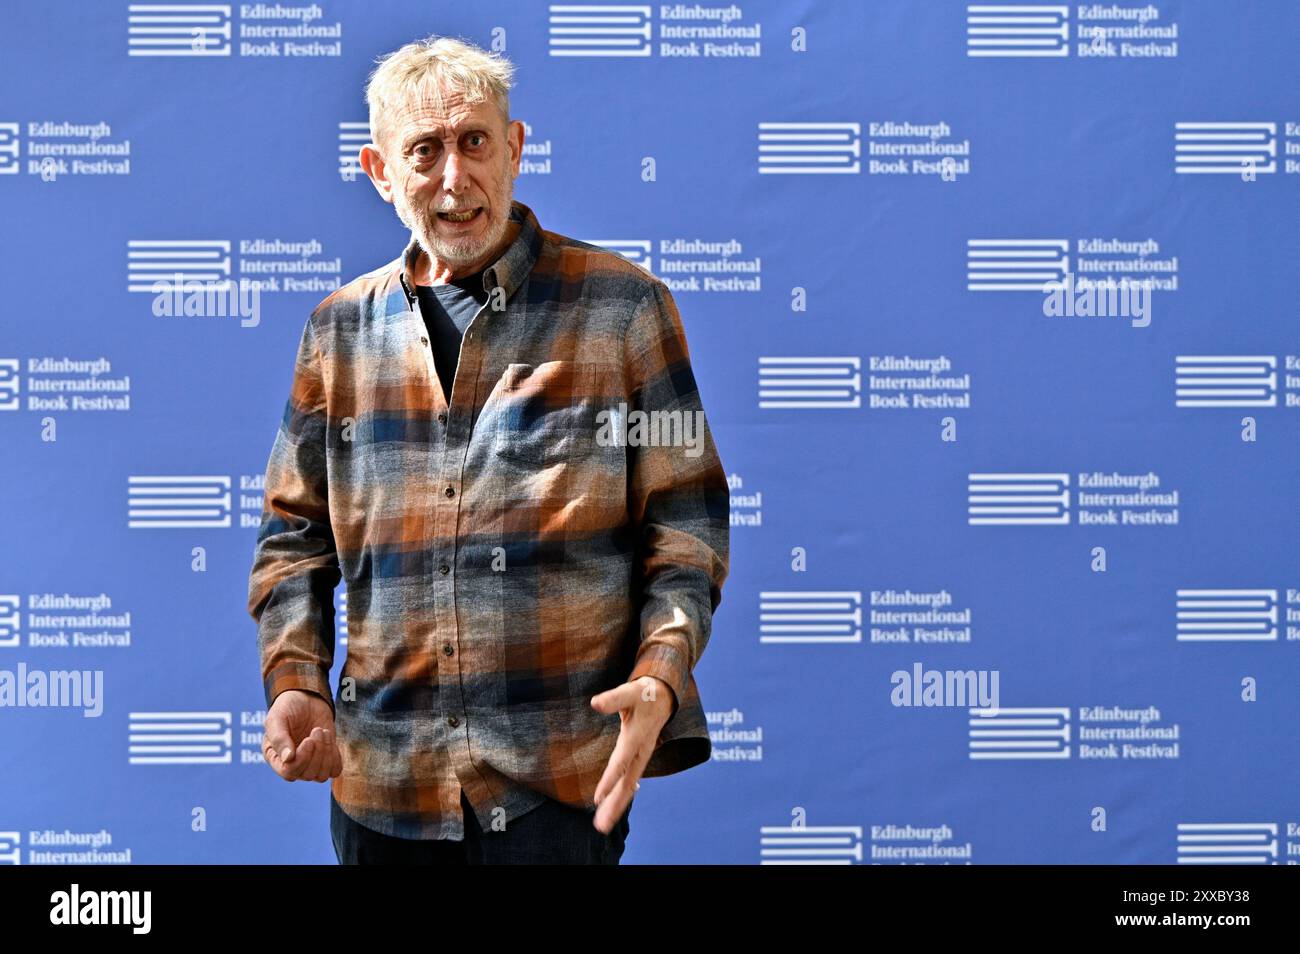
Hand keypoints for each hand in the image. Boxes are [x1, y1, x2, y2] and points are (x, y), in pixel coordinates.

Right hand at [263, 689, 342, 782]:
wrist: (306, 698)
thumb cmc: (287, 707)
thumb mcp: (277, 718)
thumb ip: (279, 738)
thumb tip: (288, 759)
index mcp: (275, 757)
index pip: (288, 772)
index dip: (302, 759)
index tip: (309, 740)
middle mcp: (291, 764)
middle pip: (306, 775)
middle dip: (316, 753)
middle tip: (317, 730)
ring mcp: (309, 763)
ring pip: (321, 775)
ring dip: (326, 753)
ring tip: (322, 732)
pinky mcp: (325, 759)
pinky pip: (334, 771)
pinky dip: (335, 757)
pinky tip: (329, 739)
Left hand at [589, 675, 674, 833]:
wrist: (664, 695)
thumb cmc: (643, 693)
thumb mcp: (629, 691)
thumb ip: (613, 699)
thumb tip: (594, 703)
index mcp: (636, 737)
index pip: (621, 762)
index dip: (610, 779)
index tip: (598, 798)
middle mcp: (640, 751)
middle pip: (627, 783)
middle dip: (614, 805)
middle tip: (600, 826)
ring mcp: (641, 756)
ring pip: (629, 786)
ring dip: (616, 805)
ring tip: (602, 825)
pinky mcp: (639, 758)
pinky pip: (630, 781)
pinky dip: (622, 796)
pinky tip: (613, 808)